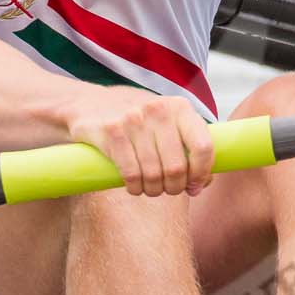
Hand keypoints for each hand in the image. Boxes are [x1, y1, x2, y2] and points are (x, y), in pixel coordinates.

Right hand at [64, 87, 216, 197]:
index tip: (194, 186)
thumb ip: (190, 147)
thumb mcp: (168, 124)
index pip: (203, 147)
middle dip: (174, 187)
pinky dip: (135, 187)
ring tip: (150, 189)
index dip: (201, 174)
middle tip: (168, 190)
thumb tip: (204, 182)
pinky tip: (134, 186)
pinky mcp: (111, 132)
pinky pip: (131, 174)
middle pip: (177, 167)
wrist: (91, 104)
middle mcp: (158, 110)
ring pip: (154, 174)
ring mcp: (133, 119)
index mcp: (180, 107)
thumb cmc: (140, 121)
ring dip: (154, 190)